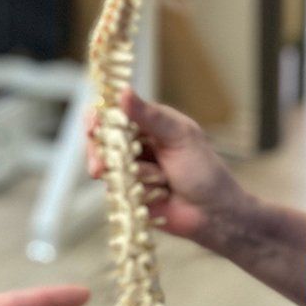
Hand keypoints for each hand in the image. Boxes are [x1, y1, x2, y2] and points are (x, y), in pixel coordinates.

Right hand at [85, 88, 249, 246]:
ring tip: (153, 181)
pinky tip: (155, 195)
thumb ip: (149, 116)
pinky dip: (133, 191)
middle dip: (101, 152)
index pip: (114, 112)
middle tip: (100, 166)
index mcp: (150, 122)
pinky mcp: (128, 192)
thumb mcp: (179, 136)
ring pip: (108, 166)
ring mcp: (131, 168)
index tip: (92, 127)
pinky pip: (116, 189)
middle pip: (101, 140)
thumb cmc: (203, 169)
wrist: (213, 213)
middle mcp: (137, 143)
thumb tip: (122, 92)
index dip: (98, 118)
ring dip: (128, 174)